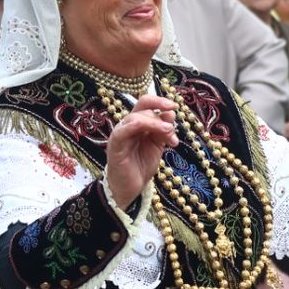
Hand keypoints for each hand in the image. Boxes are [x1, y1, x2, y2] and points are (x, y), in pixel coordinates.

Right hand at [106, 94, 177, 208]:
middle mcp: (128, 125)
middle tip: (171, 130)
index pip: (145, 103)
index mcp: (138, 123)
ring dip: (155, 123)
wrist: (131, 187)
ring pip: (136, 117)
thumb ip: (163, 130)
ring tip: (168, 134)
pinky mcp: (115, 146)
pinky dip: (135, 125)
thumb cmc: (142, 165)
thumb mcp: (158, 145)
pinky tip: (148, 129)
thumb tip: (170, 112)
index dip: (159, 101)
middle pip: (142, 108)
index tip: (174, 106)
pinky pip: (122, 131)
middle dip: (160, 116)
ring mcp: (120, 134)